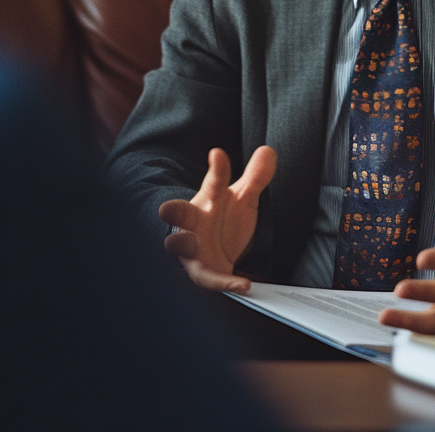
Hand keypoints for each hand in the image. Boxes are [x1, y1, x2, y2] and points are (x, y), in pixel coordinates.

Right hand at [158, 145, 276, 292]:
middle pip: (182, 213)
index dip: (217, 169)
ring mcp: (194, 248)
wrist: (214, 253)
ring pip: (181, 246)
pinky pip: (210, 279)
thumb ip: (256, 177)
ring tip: (183, 242)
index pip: (213, 182)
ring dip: (180, 243)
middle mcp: (195, 223)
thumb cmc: (223, 221)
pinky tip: (243, 284)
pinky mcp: (202, 272)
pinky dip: (225, 282)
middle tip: (167, 208)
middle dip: (173, 210)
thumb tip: (268, 151)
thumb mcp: (243, 199)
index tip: (218, 154)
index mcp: (207, 201)